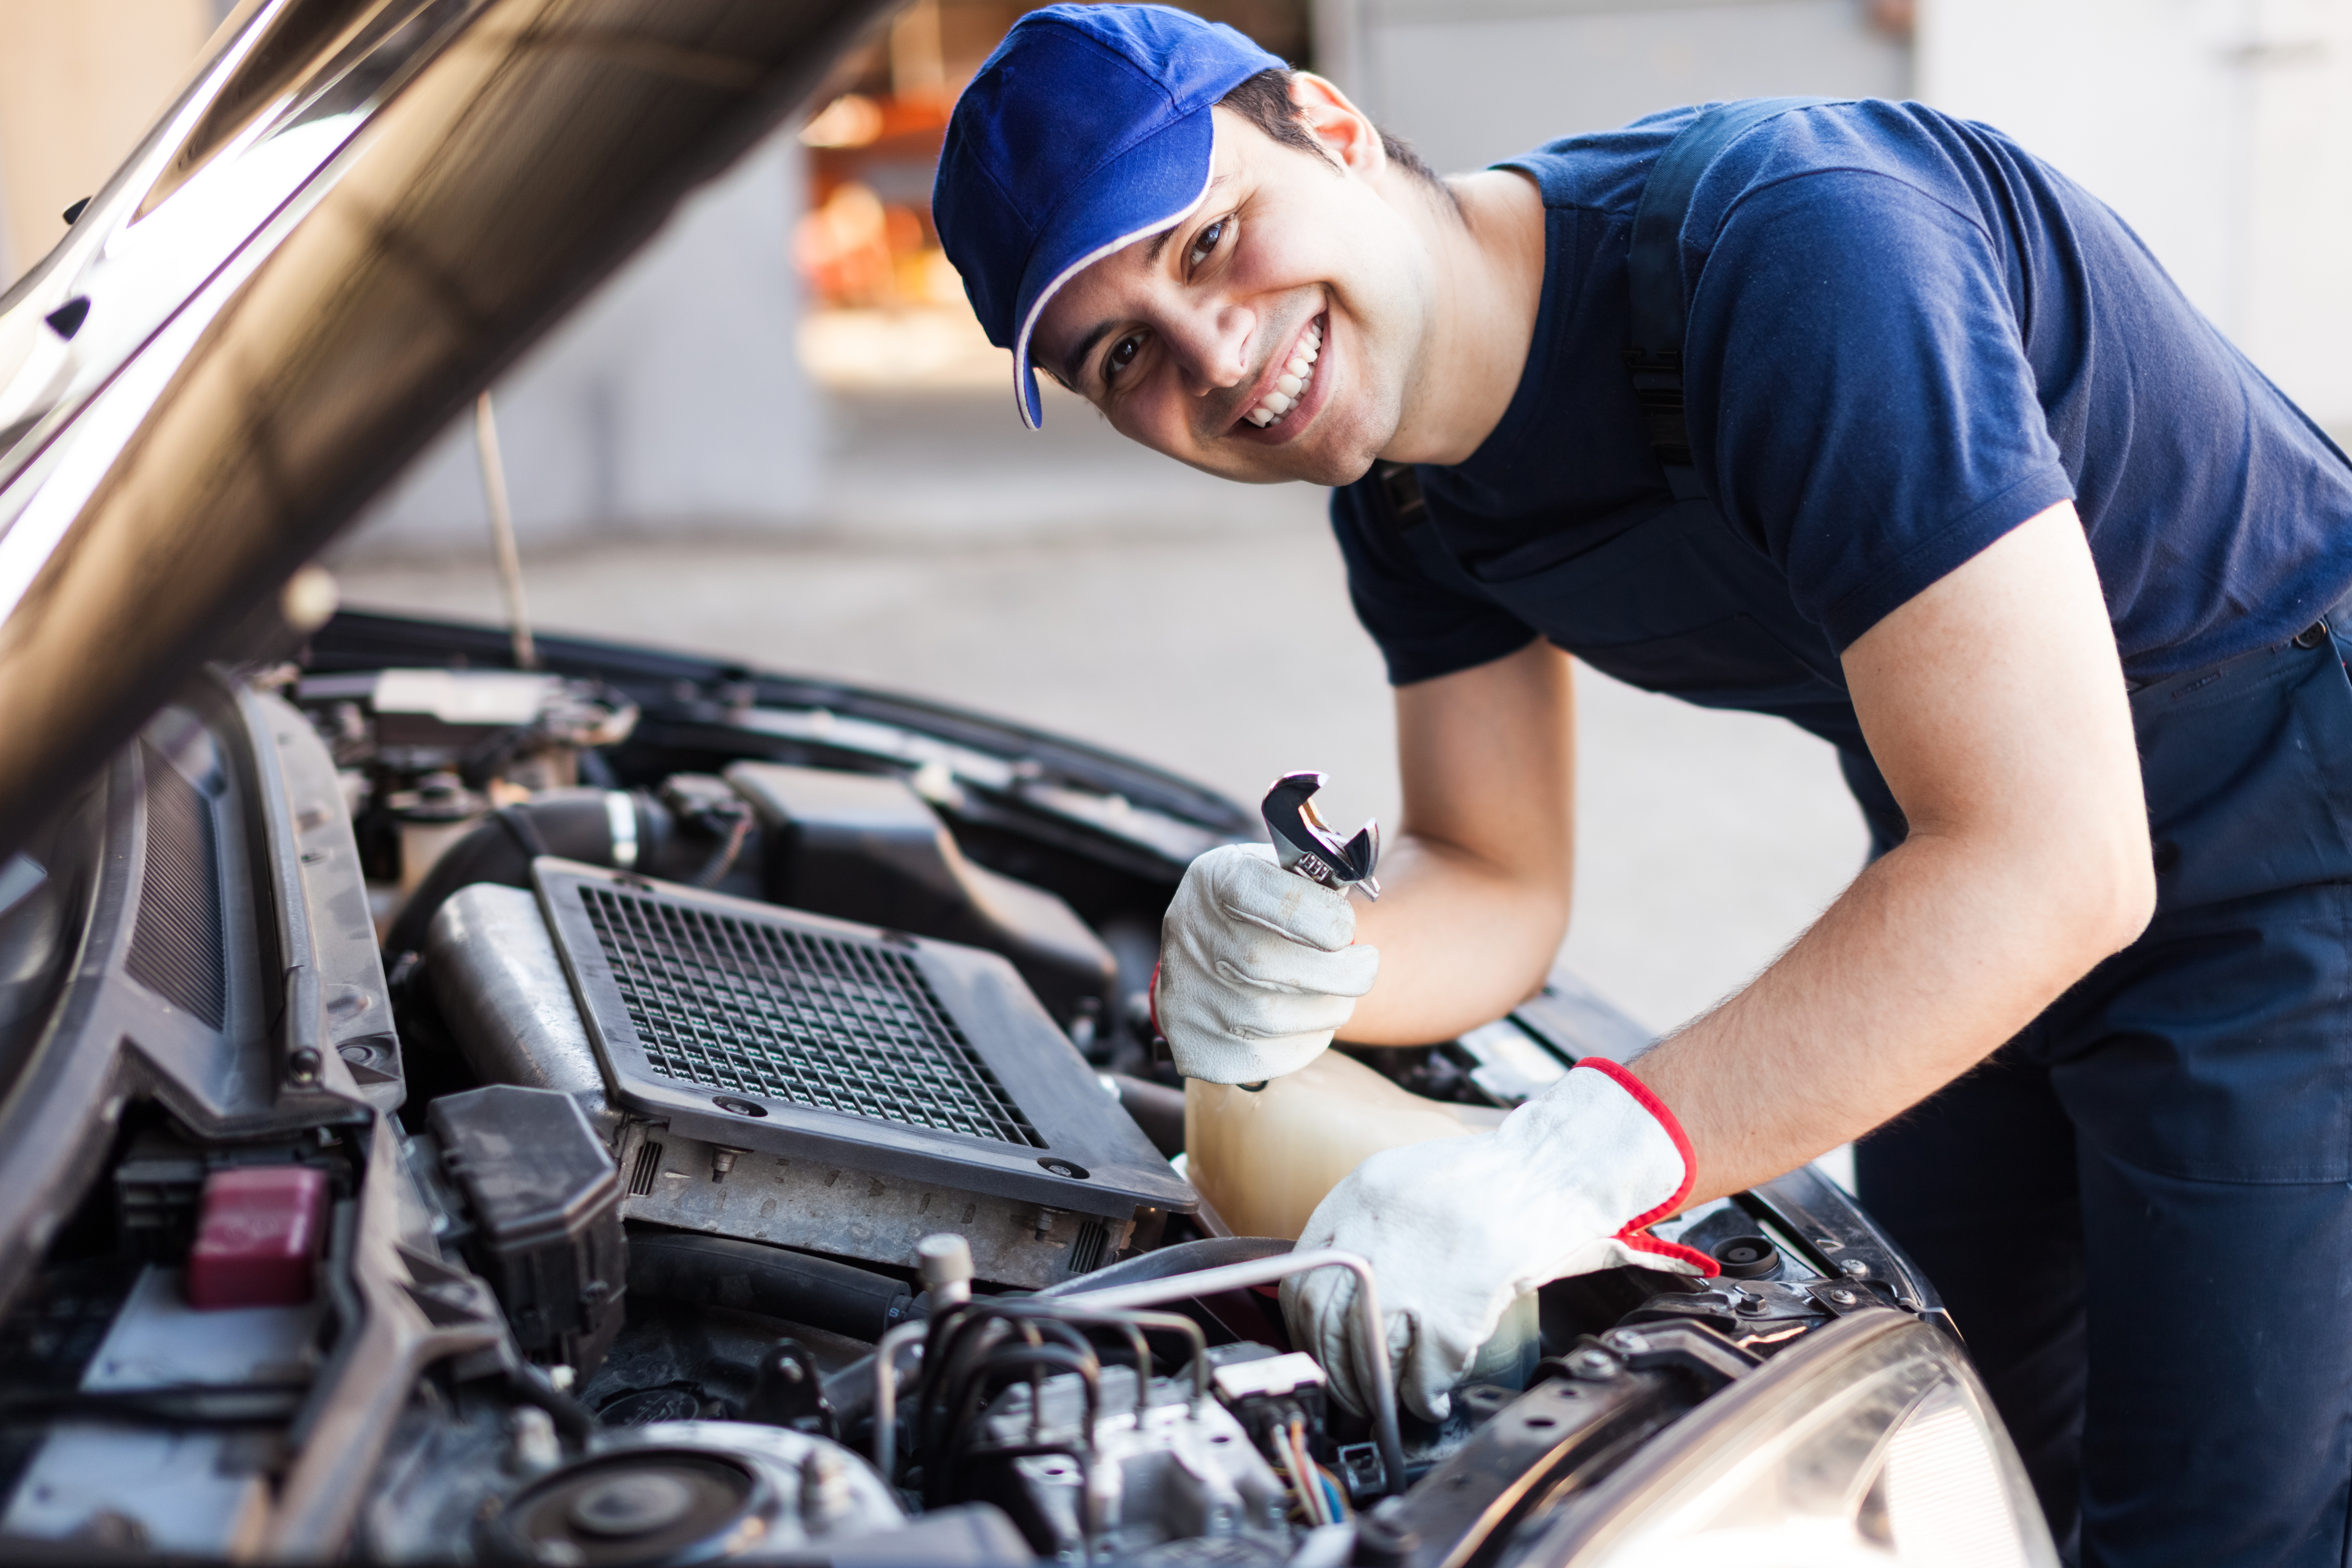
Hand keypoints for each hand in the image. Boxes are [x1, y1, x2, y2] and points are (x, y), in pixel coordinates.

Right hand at [1153, 843, 1379, 1082]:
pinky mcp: (1195, 1046)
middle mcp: (1193, 935)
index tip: (1346, 929)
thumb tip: (1358, 884)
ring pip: (1275, 1017)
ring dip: (1326, 1008)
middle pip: (1267, 965)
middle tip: (1366, 966)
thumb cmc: (1257, 908)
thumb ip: (1316, 876)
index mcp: (1217, 880)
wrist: (1199, 953)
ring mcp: (1188, 995)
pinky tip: (1306, 1020)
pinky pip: (1268, 1057)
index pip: (1271, 898)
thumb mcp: (1277, 870)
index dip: (1323, 916)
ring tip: (1338, 993)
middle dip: (1338, 972)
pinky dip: (1304, 1041)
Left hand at [1280, 1060, 1714, 1420]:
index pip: (1303, 1278)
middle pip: (1326, 1325)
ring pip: (1369, 1355)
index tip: (1321, 1346)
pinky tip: (1433, 1397)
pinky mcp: (1450, 1311)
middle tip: (1352, 1390)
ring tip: (1391, 1402)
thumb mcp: (1405, 1180)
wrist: (1548, 1170)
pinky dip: (1424, 1395)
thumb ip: (1369, 1224)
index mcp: (1355, 1200)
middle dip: (1337, 1370)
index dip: (1307, 1326)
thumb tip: (1350, 1281)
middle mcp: (1370, 1239)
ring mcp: (1409, 1278)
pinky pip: (1422, 1372)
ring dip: (1377, 1391)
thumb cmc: (1489, 1177)